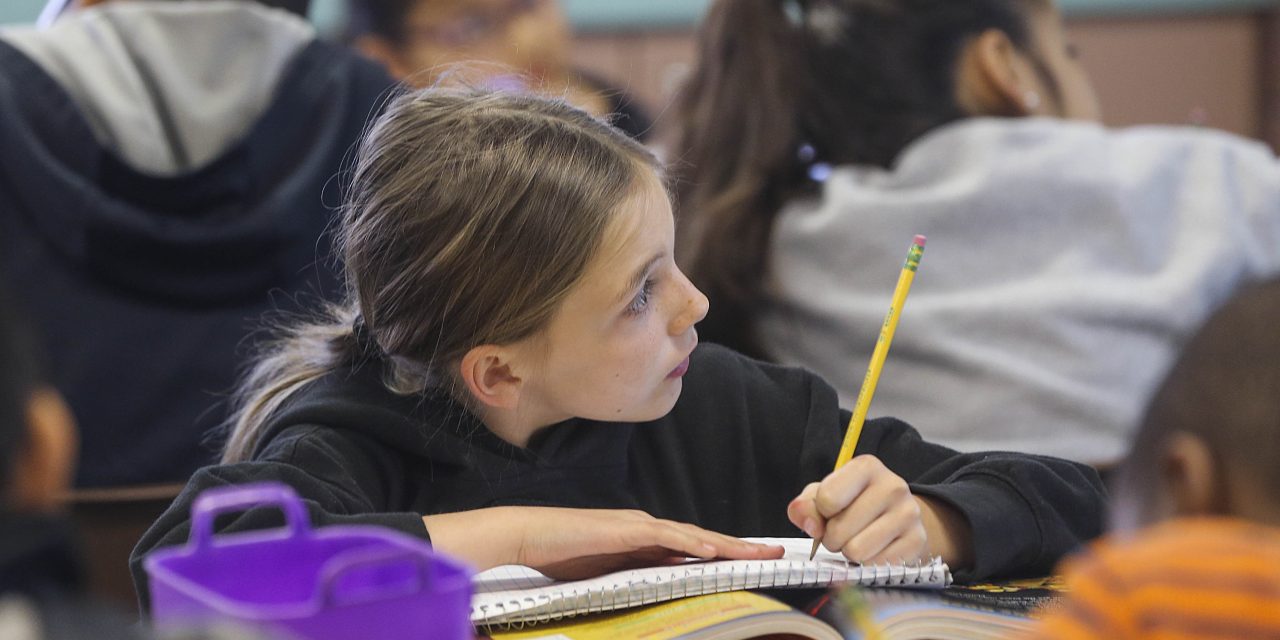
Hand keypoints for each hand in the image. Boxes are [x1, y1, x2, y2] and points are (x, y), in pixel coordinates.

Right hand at [424, 507, 783, 579]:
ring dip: (728, 545)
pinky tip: (713, 550)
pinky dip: (692, 542)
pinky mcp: (625, 528)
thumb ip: (632, 579)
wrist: (528, 535)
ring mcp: (638, 526)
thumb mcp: (605, 575)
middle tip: (775, 554)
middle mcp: (647, 529)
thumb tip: (657, 595)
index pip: (693, 547)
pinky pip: (666, 536)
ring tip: (758, 553)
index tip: (753, 563)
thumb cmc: (560, 556)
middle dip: (740, 546)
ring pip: (693, 535)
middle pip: (703, 539)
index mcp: (644, 541)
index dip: (725, 554)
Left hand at [787, 455, 927, 564]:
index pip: (827, 499)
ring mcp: (909, 514)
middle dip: (832, 537)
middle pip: (839, 530)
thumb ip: (806, 506)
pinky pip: (875, 566)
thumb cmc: (854, 503)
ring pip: (856, 551)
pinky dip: (868, 564)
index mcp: (867, 467)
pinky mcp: (917, 541)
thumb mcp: (824, 495)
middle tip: (843, 531)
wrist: (897, 516)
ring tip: (858, 539)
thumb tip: (809, 524)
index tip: (829, 512)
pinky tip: (875, 549)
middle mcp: (893, 486)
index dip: (820, 513)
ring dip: (849, 552)